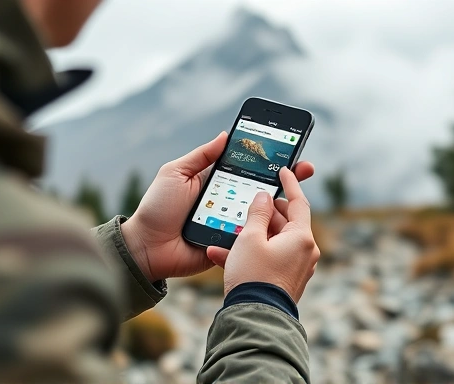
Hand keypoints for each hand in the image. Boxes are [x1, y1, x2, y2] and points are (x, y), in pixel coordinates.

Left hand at [120, 132, 314, 281]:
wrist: (147, 247)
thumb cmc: (158, 207)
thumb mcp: (176, 173)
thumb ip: (201, 156)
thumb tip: (225, 135)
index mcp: (217, 183)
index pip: (248, 169)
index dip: (268, 161)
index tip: (289, 150)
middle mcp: (228, 202)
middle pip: (261, 190)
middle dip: (285, 180)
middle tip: (306, 169)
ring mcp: (231, 224)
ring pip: (261, 214)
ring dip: (279, 205)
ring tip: (296, 195)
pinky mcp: (231, 245)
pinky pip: (251, 237)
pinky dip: (265, 231)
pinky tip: (281, 223)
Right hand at [207, 168, 319, 302]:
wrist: (254, 318)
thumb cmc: (252, 275)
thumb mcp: (250, 238)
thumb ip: (257, 213)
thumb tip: (264, 197)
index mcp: (301, 237)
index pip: (299, 202)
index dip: (291, 183)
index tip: (285, 170)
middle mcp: (304, 251)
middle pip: (285, 221)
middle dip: (264, 213)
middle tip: (250, 204)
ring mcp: (296, 266)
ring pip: (273, 240)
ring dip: (251, 235)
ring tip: (229, 231)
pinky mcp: (286, 279)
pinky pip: (269, 257)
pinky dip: (251, 252)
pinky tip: (222, 254)